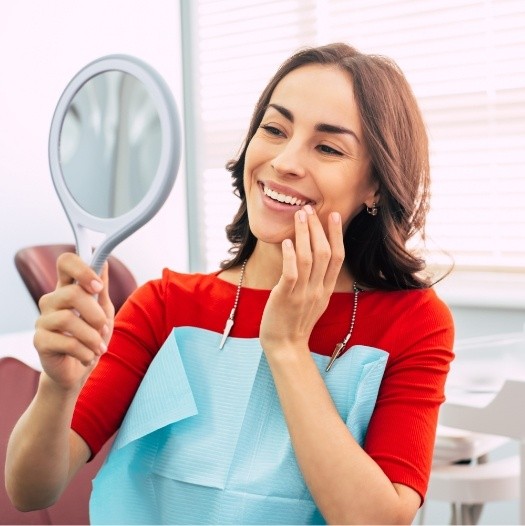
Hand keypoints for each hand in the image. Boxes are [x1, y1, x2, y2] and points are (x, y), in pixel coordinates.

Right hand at [33, 253, 114, 391]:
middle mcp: (52, 301)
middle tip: (104, 328)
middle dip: (95, 313)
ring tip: (99, 347)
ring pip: (68, 319)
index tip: (98, 287)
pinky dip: (85, 352)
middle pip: (71, 293)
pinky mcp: (40, 342)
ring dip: (92, 337)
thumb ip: (101, 288)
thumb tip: (104, 262)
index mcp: (67, 288)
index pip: (66, 262)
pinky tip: (89, 357)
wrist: (79, 370)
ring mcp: (43, 320)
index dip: (82, 269)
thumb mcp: (103, 310)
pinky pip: (66, 343)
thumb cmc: (91, 336)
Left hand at [259, 205, 344, 357]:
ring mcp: (303, 293)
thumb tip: (314, 258)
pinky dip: (291, 256)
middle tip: (310, 209)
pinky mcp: (286, 297)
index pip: (337, 257)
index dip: (337, 235)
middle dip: (318, 228)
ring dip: (304, 234)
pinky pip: (292, 273)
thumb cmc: (295, 321)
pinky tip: (288, 241)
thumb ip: (317, 281)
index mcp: (326, 289)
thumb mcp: (314, 300)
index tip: (334, 216)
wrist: (285, 346)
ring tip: (299, 215)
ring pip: (309, 258)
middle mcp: (318, 289)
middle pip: (324, 253)